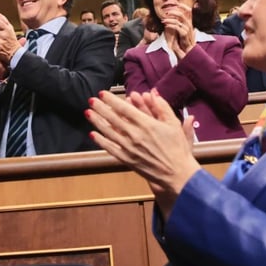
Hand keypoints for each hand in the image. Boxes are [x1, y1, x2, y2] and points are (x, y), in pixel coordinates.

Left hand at [87, 90, 198, 215]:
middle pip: (112, 118)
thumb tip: (153, 93)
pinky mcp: (126, 159)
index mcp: (146, 124)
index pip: (124, 108)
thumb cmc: (177, 148)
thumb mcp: (174, 124)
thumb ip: (162, 107)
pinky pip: (110, 148)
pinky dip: (101, 141)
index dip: (111, 100)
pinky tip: (93, 134)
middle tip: (91, 100)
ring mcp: (129, 148)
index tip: (103, 93)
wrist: (176, 173)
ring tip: (88, 113)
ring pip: (108, 132)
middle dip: (100, 108)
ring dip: (97, 121)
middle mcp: (135, 135)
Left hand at [162, 7, 194, 59]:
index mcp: (189, 22)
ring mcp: (187, 29)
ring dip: (169, 19)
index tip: (175, 4)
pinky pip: (177, 27)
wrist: (189, 51)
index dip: (182, 6)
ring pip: (178, 20)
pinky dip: (171, 25)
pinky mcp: (184, 35)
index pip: (188, 10)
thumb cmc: (185, 41)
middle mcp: (189, 25)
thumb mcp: (184, 31)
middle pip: (183, 13)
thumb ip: (181, 24)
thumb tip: (177, 17)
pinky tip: (166, 26)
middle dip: (173, 11)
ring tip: (163, 20)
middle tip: (166, 12)